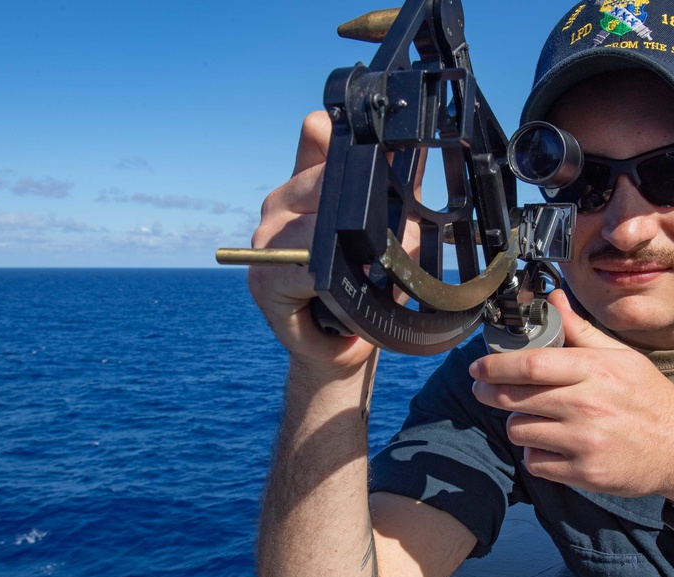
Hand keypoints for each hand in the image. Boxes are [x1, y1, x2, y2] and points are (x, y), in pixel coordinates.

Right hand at [247, 111, 422, 377]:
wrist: (346, 344)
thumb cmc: (369, 285)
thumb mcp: (393, 230)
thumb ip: (397, 191)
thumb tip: (412, 160)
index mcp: (309, 181)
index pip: (319, 135)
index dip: (345, 139)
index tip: (376, 151)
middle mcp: (282, 201)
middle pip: (324, 181)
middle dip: (363, 209)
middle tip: (386, 241)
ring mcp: (266, 237)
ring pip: (315, 224)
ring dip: (352, 249)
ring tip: (369, 272)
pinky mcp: (262, 276)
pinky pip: (300, 267)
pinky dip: (326, 279)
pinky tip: (335, 290)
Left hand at [468, 289, 673, 499]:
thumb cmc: (651, 400)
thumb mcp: (623, 358)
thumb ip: (582, 332)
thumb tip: (553, 299)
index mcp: (596, 370)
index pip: (532, 363)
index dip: (496, 365)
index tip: (478, 367)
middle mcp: (588, 405)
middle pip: (516, 398)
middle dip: (491, 393)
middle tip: (484, 390)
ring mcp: (584, 442)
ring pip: (520, 430)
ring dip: (520, 423)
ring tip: (536, 418)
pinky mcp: (583, 473)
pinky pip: (534, 462)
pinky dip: (536, 454)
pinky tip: (552, 445)